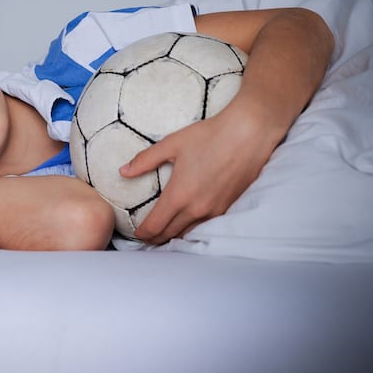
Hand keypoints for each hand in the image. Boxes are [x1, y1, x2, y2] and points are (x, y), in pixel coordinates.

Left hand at [119, 105, 271, 244]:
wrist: (249, 134)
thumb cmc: (210, 135)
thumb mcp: (172, 144)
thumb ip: (145, 160)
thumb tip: (123, 171)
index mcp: (179, 195)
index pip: (155, 226)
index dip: (142, 234)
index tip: (136, 234)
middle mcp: (196, 209)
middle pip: (170, 235)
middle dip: (155, 238)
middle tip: (146, 237)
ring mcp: (214, 211)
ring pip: (188, 233)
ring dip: (174, 236)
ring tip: (163, 233)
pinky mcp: (228, 208)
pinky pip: (205, 226)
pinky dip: (192, 229)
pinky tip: (187, 223)